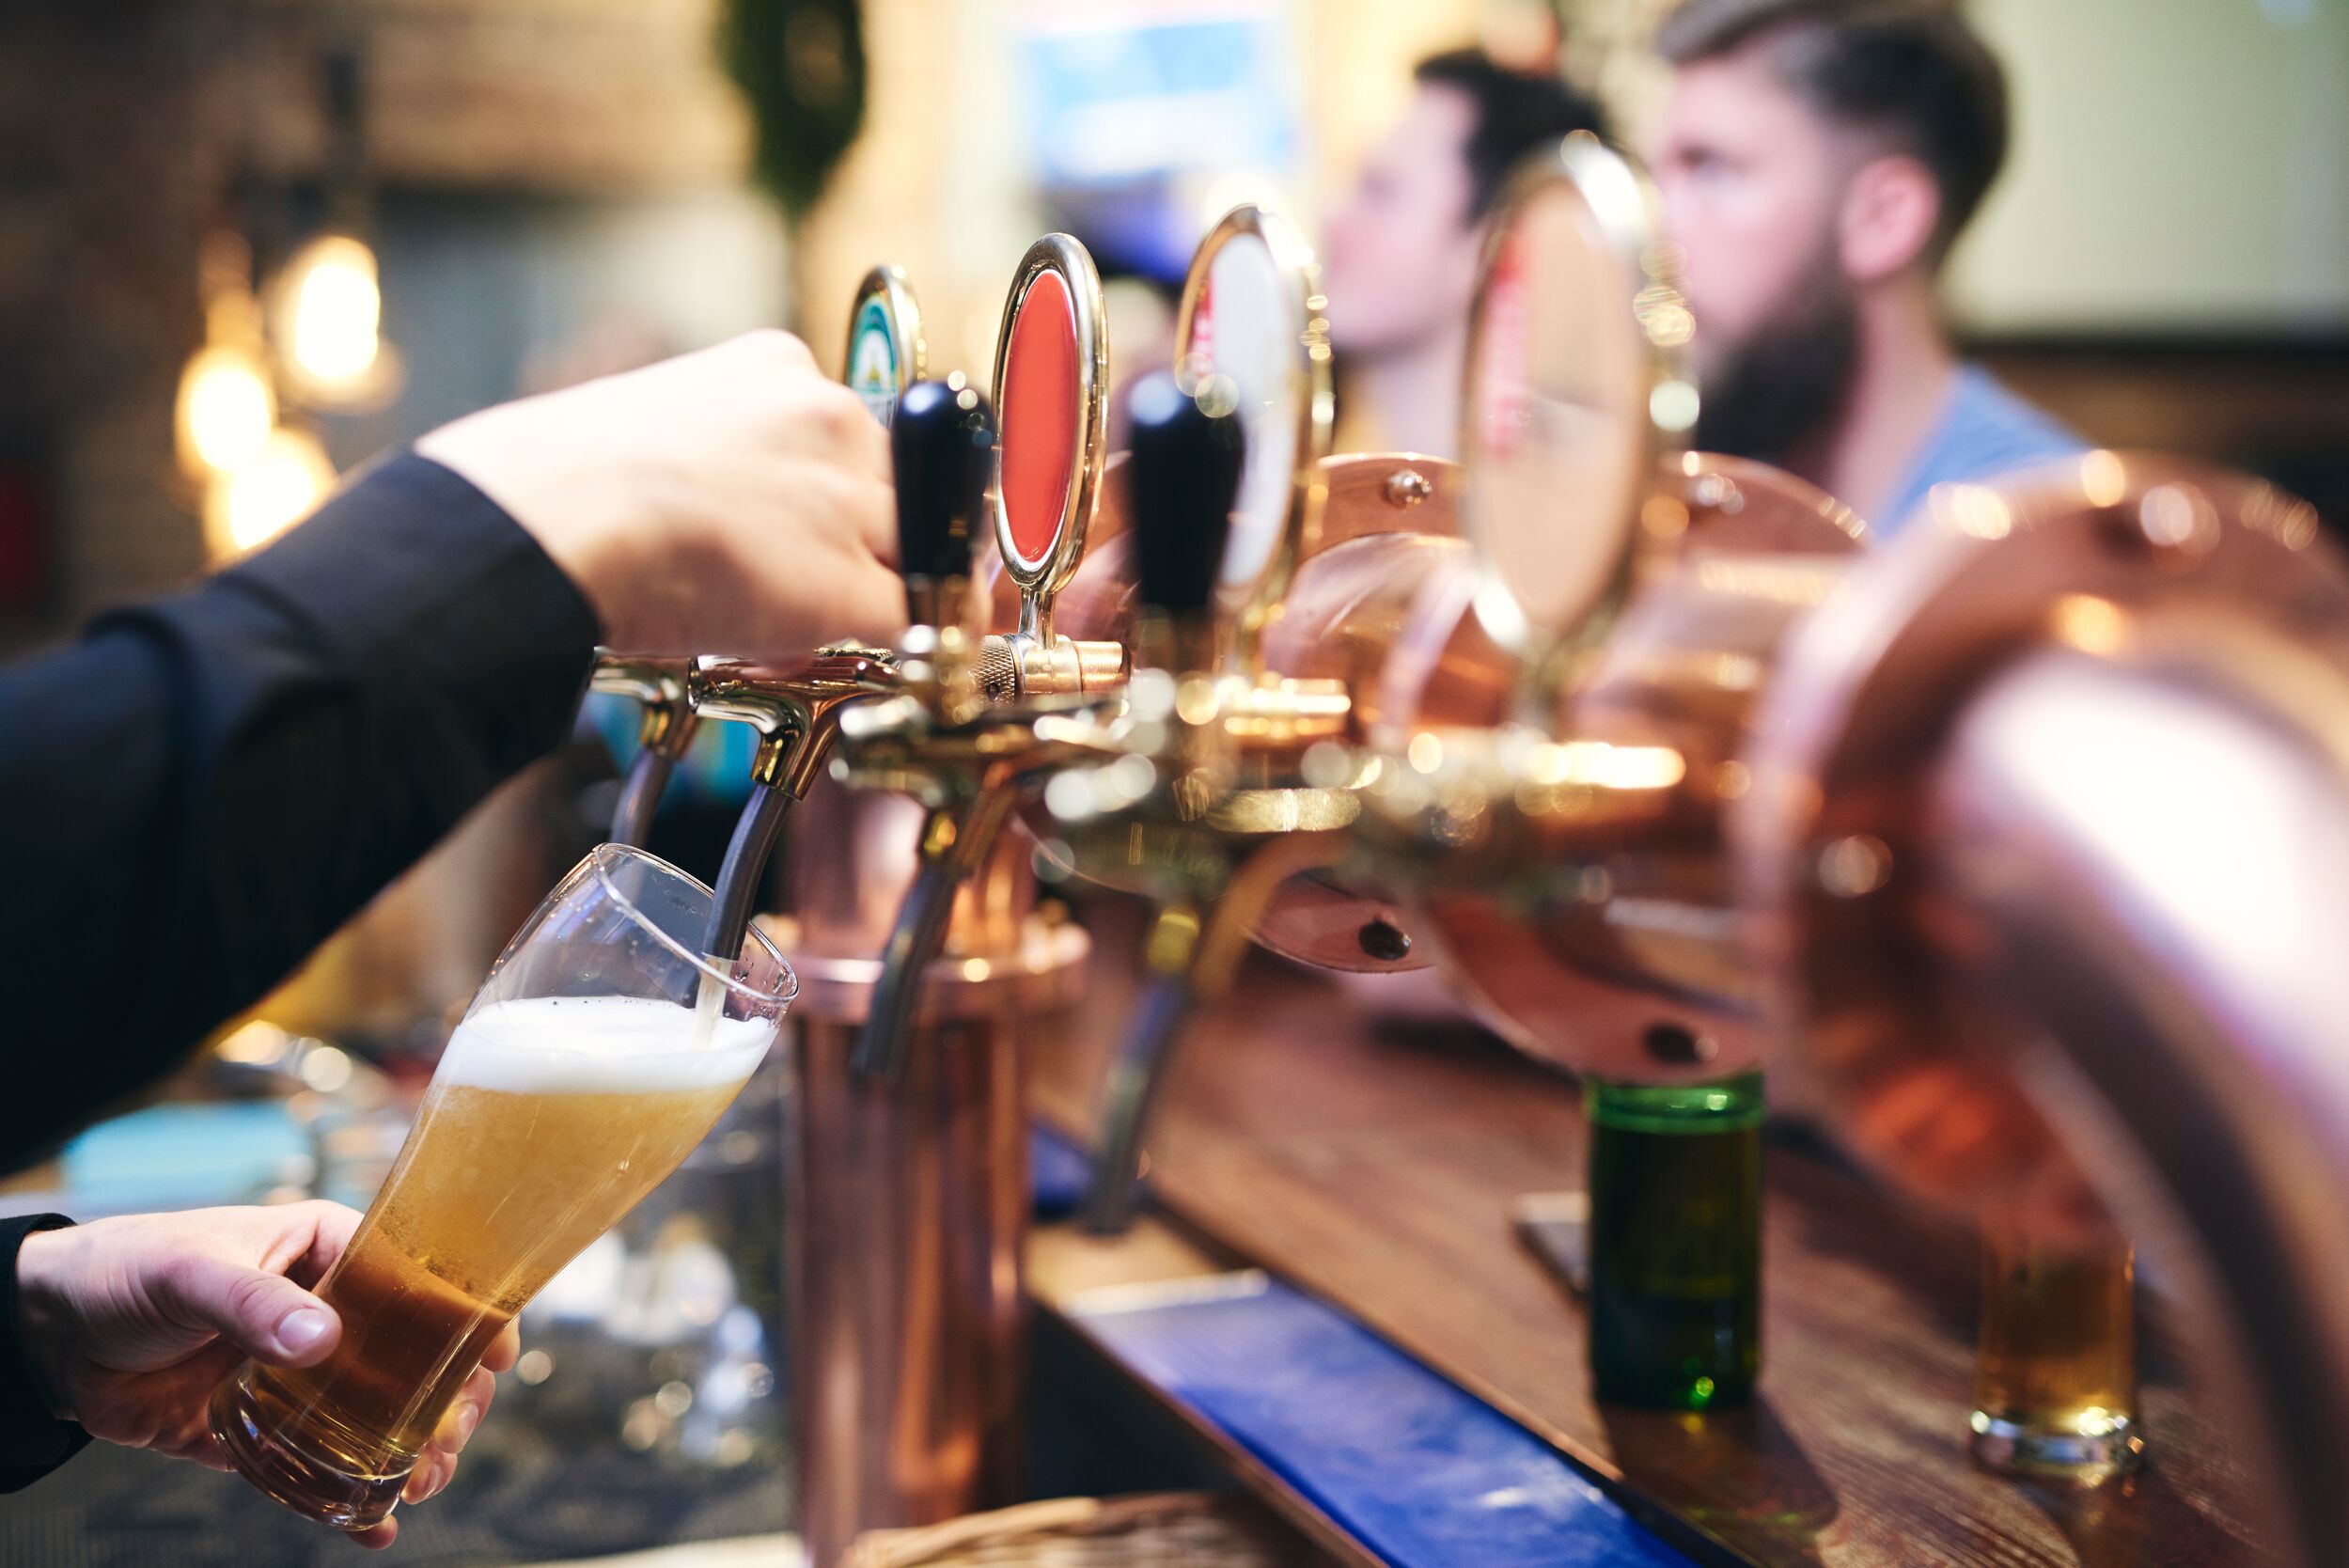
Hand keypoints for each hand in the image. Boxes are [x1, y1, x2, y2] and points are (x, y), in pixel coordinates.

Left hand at [14, 1202, 519, 1549]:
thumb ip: (255, 1304)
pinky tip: (374, 1529)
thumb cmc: (126, 1270)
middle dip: (446, 1403)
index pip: (421, 1276)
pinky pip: (317, 1465)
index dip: (468, 1315)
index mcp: (327, 1252)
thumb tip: (323, 1342)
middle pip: (413, 1357)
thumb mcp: (191, 1272)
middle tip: (451, 1442)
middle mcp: (327, 1313)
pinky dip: (346, 1500)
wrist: (47, 1334)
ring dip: (407, 1453)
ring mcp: (298, 1375)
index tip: (496, 1358)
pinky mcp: (260, 1428)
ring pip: (376, 1416)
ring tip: (420, 1485)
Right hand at [418, 330, 906, 656]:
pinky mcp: (849, 581)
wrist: (542, 525)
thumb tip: (712, 507)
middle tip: (802, 588)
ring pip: (912, 550)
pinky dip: (910, 643)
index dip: (835, 495)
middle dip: (864, 542)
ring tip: (799, 625)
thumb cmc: (551, 489)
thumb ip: (713, 451)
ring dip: (875, 591)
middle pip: (895, 488)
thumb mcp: (647, 427)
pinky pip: (916, 617)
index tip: (811, 527)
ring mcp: (848, 499)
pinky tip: (872, 657)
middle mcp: (828, 416)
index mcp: (774, 366)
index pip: (845, 434)